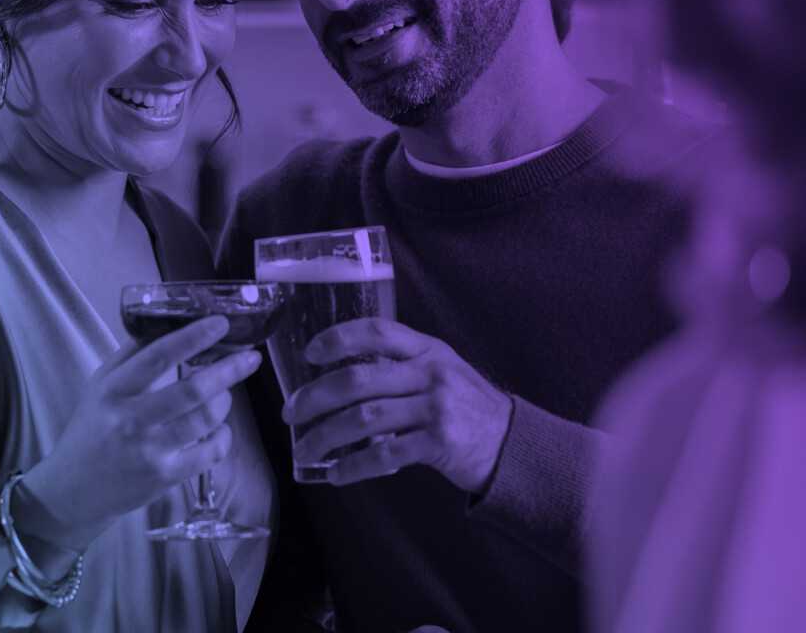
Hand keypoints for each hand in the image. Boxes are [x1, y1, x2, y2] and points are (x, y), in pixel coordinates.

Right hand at [17, 316, 264, 549]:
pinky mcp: (165, 477)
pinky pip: (209, 453)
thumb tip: (166, 327)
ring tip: (225, 395)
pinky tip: (220, 429)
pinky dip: (223, 437)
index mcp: (113, 390)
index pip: (157, 357)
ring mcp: (150, 451)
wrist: (75, 488)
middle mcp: (131, 419)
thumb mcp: (98, 387)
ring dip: (224, 402)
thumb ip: (128, 358)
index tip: (220, 324)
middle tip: (250, 358)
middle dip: (227, 370)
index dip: (192, 338)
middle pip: (191, 391)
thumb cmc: (91, 429)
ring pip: (204, 420)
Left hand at [280, 318, 513, 492]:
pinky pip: (384, 455)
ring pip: (364, 419)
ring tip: (304, 447)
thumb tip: (339, 376)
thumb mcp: (441, 371)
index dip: (337, 339)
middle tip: (290, 412)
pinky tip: (335, 474)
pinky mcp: (439, 444)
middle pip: (357, 379)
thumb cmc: (467, 407)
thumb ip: (401, 366)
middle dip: (315, 396)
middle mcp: (430, 374)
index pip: (375, 331)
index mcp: (427, 350)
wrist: (515, 444)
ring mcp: (436, 409)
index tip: (309, 354)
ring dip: (325, 435)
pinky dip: (354, 466)